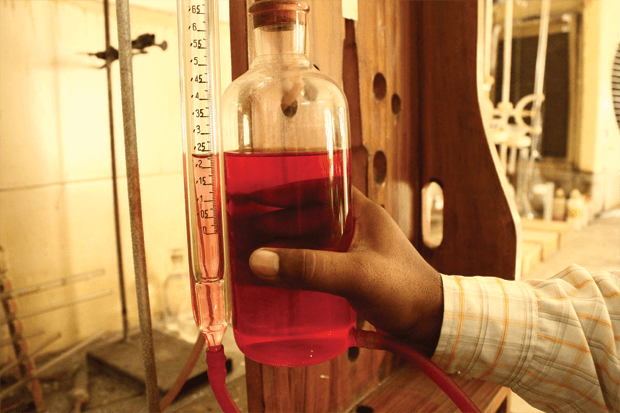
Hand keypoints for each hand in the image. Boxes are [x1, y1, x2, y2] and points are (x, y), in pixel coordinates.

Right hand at [249, 186, 443, 356]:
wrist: (432, 323)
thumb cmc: (404, 289)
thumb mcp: (356, 274)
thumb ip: (310, 268)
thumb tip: (258, 260)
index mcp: (360, 210)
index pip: (316, 187)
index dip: (283, 189)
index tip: (253, 195)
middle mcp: (353, 225)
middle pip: (305, 215)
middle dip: (273, 220)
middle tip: (240, 225)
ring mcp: (350, 250)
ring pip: (307, 239)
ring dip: (280, 244)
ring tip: (249, 250)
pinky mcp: (348, 273)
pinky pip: (313, 262)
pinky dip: (293, 265)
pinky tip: (274, 275)